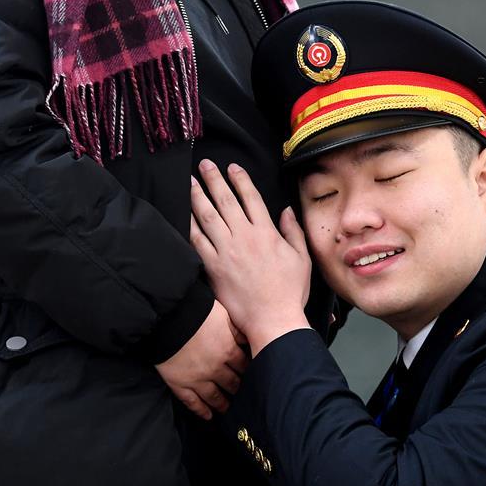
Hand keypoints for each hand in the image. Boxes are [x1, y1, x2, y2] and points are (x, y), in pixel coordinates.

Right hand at [155, 299, 247, 420]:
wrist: (168, 316)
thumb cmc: (196, 311)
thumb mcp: (222, 315)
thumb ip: (236, 329)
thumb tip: (249, 338)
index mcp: (227, 350)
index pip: (244, 366)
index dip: (251, 372)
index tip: (255, 377)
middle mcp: (215, 368)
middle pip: (232, 384)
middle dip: (240, 390)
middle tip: (246, 397)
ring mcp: (197, 378)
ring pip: (215, 397)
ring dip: (224, 404)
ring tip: (229, 410)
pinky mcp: (180, 384)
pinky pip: (192, 402)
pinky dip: (201, 410)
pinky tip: (208, 416)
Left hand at [190, 160, 311, 356]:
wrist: (273, 320)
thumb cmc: (289, 291)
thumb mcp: (301, 258)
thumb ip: (293, 231)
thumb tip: (285, 209)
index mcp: (266, 233)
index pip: (251, 197)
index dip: (240, 179)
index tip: (232, 167)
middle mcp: (244, 238)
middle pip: (225, 201)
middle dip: (213, 180)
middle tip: (204, 165)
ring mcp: (226, 252)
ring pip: (208, 217)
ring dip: (197, 197)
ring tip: (189, 182)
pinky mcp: (213, 268)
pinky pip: (197, 242)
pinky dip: (190, 226)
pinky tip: (183, 215)